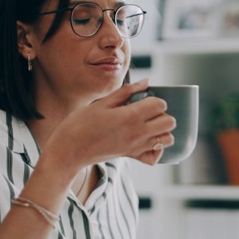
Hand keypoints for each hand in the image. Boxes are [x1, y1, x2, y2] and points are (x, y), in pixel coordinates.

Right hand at [43, 80, 175, 171]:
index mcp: (129, 116)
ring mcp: (136, 147)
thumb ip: (126, 92)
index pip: (160, 105)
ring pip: (167, 140)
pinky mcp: (132, 157)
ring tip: (148, 125)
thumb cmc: (80, 124)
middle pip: (170, 122)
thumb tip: (146, 82)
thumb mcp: (101, 103)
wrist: (69, 150)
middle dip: (163, 114)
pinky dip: (156, 149)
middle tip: (147, 111)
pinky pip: (155, 157)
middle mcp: (137, 133)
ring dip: (162, 130)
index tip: (144, 99)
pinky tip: (146, 140)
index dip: (155, 99)